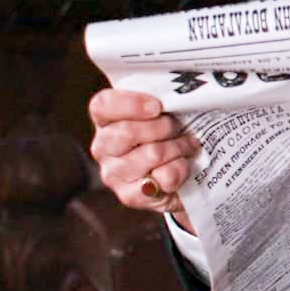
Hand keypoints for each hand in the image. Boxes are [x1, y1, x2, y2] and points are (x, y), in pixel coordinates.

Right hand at [89, 88, 197, 227]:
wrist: (181, 176)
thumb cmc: (168, 136)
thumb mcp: (162, 113)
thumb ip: (159, 101)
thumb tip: (176, 94)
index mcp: (105, 121)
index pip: (103, 106)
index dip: (131, 104)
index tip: (157, 106)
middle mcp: (102, 148)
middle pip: (127, 132)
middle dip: (164, 127)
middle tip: (178, 127)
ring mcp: (113, 174)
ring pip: (152, 154)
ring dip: (178, 147)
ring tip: (187, 146)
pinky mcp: (129, 196)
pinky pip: (164, 177)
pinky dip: (181, 169)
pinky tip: (182, 166)